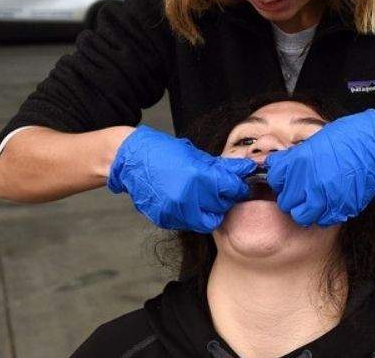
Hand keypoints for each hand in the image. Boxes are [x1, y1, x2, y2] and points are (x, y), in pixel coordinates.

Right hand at [108, 126, 254, 232]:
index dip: (238, 187)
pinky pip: (188, 222)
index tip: (240, 184)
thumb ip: (219, 167)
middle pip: (221, 207)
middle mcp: (187, 198)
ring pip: (207, 221)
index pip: (230, 189)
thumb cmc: (163, 152)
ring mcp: (175, 211)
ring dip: (211, 211)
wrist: (131, 160)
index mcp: (197, 177)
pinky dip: (193, 214)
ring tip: (206, 198)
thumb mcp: (195, 155)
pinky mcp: (165, 219)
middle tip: (223, 191)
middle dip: (226, 199)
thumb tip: (243, 170)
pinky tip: (189, 201)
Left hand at [265, 109, 374, 226]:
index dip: (281, 179)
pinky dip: (323, 214)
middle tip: (301, 190)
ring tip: (313, 199)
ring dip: (305, 209)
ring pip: (301, 216)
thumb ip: (295, 157)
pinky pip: (322, 220)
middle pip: (285, 202)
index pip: (275, 180)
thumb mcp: (315, 140)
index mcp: (299, 161)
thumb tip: (280, 165)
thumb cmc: (349, 136)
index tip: (287, 178)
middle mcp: (309, 182)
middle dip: (292, 196)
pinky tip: (328, 202)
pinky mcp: (341, 208)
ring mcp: (325, 197)